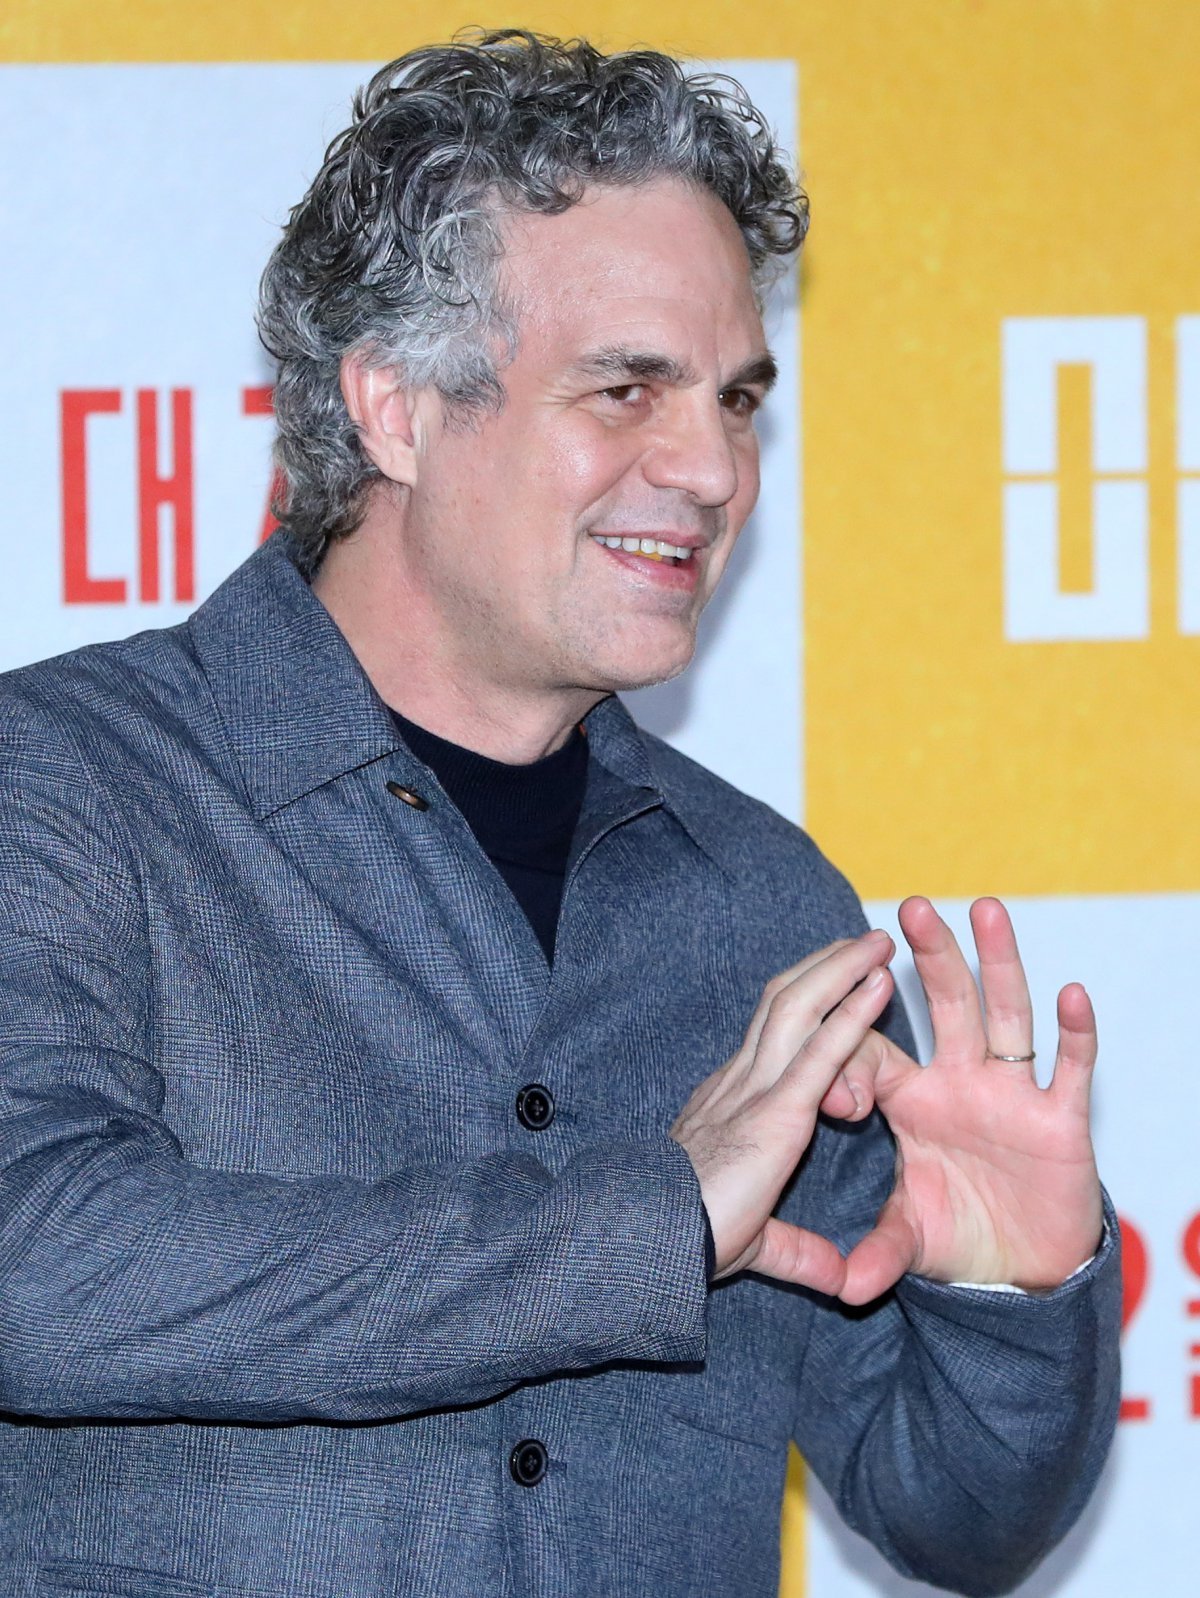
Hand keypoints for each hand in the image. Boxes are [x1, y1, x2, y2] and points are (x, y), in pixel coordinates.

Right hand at [670, 930, 896, 1291]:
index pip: (771, 1038)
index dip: (802, 1003)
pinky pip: (820, 1050)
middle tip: (859, 940)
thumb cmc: (685, 1241)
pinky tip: (877, 986)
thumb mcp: (756, 1242)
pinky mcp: (778, 1112)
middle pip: (782, 1002)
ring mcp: (757, 1091)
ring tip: (877, 941)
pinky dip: (852, 1013)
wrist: (652, 1244)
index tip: (832, 982)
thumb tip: (836, 1278)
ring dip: (840, 969)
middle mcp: (739, 1082)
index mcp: (729, 1104)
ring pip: (797, 1007)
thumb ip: (799, 1250)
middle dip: (823, 965)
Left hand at [837, 896, 1102, 1304]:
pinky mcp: (1060, 1120)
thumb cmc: (962, 1236)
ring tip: (986, 910)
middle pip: (946, 1006)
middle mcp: (961, 1082)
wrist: (1022, 1271)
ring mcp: (1011, 1095)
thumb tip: (847, 1289)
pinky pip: (1069, 1069)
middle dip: (931, 956)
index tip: (838, 1107)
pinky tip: (1071, 995)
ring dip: (997, 964)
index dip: (851, 1064)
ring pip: (1005, 1015)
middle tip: (910, 907)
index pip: (874, 1052)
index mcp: (912, 1100)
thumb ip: (878, 1251)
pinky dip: (1074, 1034)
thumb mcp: (910, 1239)